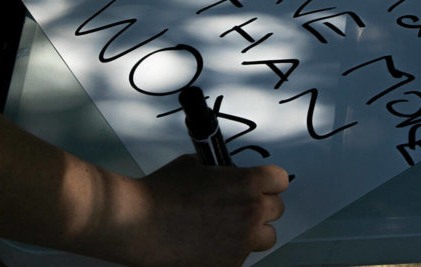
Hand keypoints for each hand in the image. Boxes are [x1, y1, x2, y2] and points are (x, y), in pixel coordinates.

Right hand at [117, 156, 288, 266]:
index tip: (260, 184)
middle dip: (260, 205)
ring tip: (229, 226)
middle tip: (239, 204)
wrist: (140, 224)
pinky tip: (211, 242)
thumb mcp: (196, 164)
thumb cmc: (162, 193)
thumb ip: (221, 169)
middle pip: (276, 209)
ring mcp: (242, 242)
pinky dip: (231, 250)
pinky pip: (243, 256)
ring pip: (266, 237)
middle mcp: (251, 213)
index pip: (280, 180)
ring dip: (253, 230)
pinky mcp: (230, 265)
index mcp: (247, 184)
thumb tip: (228, 173)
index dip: (268, 181)